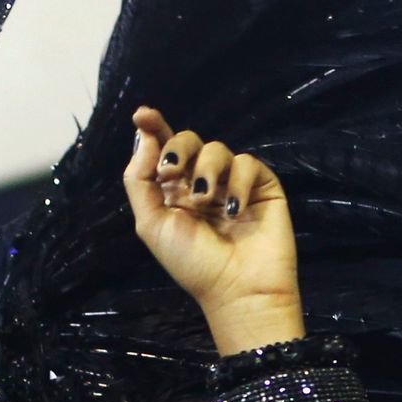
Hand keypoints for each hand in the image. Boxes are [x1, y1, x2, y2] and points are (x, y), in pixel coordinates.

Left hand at [123, 108, 303, 355]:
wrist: (236, 287)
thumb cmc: (192, 264)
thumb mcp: (152, 225)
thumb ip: (140, 181)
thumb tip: (144, 136)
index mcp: (173, 192)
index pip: (164, 149)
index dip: (155, 127)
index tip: (142, 114)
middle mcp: (201, 182)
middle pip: (189, 140)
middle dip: (179, 150)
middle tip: (173, 174)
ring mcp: (232, 181)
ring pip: (217, 148)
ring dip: (207, 173)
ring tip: (206, 204)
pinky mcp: (261, 183)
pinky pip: (246, 163)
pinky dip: (238, 184)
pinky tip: (234, 212)